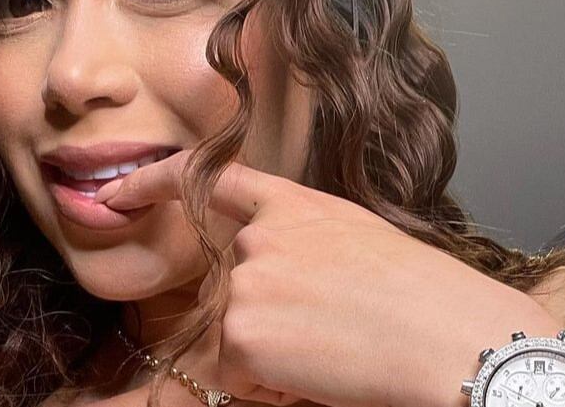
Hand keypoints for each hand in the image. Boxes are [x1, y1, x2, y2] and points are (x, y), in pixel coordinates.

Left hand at [95, 150, 564, 406]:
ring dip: (276, 355)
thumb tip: (270, 270)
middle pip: (237, 285)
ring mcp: (248, 280)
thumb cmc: (428, 295)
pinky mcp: (241, 332)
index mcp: (298, 205)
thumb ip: (304, 240)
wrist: (448, 335)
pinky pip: (240, 373)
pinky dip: (273, 385)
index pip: (218, 180)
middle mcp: (262, 235)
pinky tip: (320, 372)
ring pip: (239, 334)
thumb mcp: (361, 240)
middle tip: (334, 329)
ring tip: (336, 349)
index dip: (157, 181)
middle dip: (271, 317)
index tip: (116, 192)